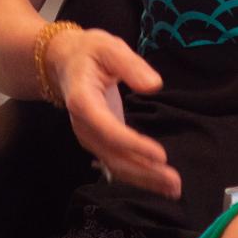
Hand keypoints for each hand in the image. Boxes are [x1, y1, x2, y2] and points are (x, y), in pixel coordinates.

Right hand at [46, 27, 182, 197]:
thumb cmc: (89, 53)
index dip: (132, 144)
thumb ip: (130, 65)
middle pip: (113, 155)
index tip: (160, 155)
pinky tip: (160, 185)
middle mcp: (84, 126)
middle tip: (173, 181)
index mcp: (83, 102)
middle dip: (144, 171)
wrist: (63, 63)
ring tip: (173, 189)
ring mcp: (90, 137)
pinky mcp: (99, 142)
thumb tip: (154, 85)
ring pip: (115, 165)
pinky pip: (117, 164)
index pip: (108, 129)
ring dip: (144, 179)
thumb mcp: (109, 47)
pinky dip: (138, 176)